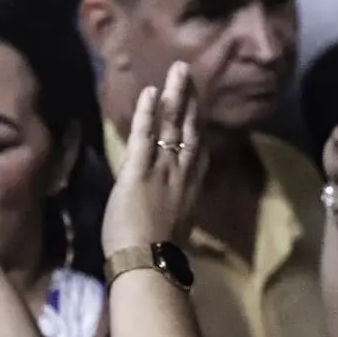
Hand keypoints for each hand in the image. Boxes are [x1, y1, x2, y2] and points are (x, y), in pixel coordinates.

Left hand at [103, 62, 205, 253]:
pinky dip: (146, 113)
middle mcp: (181, 175)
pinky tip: (149, 92)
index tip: (198, 106)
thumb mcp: (173, 230)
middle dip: (189, 100)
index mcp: (189, 190)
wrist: (147, 265)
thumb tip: (172, 210)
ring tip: (176, 71)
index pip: (196, 151)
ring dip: (174, 96)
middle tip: (189, 74)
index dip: (197, 125)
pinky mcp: (138, 172)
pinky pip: (143, 136)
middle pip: (189, 130)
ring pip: (171, 126)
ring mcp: (162, 171)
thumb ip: (174, 211)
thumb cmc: (155, 256)